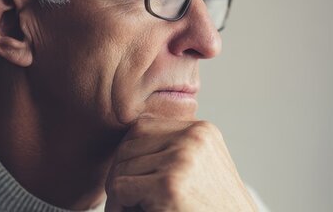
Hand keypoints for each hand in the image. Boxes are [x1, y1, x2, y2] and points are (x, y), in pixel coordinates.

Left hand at [104, 118, 256, 211]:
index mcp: (202, 131)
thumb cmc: (214, 210)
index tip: (137, 185)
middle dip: (122, 175)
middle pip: (128, 144)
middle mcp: (194, 136)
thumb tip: (125, 145)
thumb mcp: (201, 171)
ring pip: (120, 166)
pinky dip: (118, 207)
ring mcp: (183, 157)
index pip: (142, 128)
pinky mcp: (169, 183)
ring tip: (138, 210)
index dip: (131, 158)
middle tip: (131, 203)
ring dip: (120, 194)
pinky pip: (119, 187)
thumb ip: (174, 152)